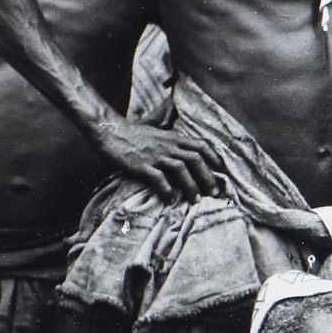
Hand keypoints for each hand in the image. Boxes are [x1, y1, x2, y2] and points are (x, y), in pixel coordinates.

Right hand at [96, 116, 220, 202]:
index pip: (201, 146)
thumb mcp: (159, 132)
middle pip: (195, 159)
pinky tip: (171, 200)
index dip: (215, 159)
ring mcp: (154, 155)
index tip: (222, 172)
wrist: (109, 131)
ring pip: (180, 169)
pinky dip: (167, 191)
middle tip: (213, 193)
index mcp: (174, 138)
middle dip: (207, 177)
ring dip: (191, 186)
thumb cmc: (134, 134)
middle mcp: (167, 146)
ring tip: (195, 200)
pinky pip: (158, 179)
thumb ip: (174, 139)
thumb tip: (188, 147)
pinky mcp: (140, 165)